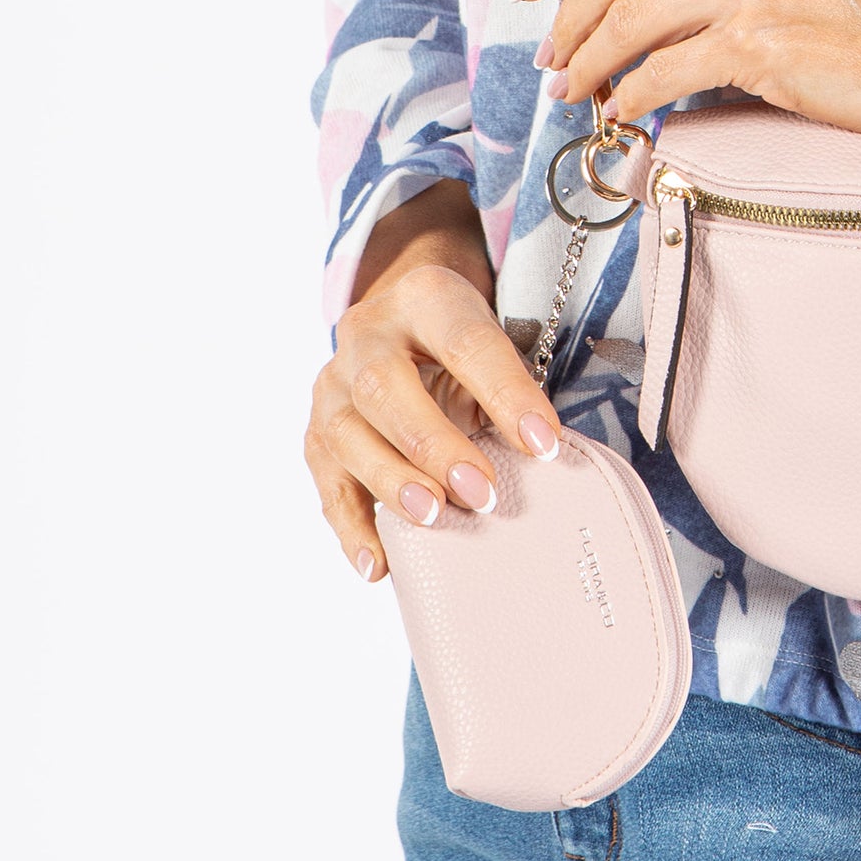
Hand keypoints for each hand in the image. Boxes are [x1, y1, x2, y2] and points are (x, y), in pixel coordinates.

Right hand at [304, 179, 563, 584]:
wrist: (407, 321)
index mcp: (424, 297)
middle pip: (384, 386)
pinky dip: (352, 527)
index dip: (506, 394)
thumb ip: (508, 387)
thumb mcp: (490, 340)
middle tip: (481, 493)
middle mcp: (366, 332)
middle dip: (434, 445)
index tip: (545, 445)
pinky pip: (326, 483)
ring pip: (344, 433)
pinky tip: (380, 563)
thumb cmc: (462, 343)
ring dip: (391, 482)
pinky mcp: (315, 431)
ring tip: (433, 518)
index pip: (465, 343)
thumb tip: (541, 455)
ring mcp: (331, 383)